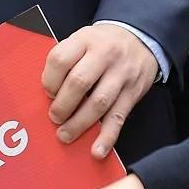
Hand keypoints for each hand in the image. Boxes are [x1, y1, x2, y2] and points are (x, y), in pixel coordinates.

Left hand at [43, 21, 159, 157]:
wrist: (140, 38)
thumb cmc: (103, 43)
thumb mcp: (82, 39)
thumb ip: (66, 59)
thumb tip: (49, 92)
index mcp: (84, 40)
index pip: (60, 59)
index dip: (50, 80)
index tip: (48, 93)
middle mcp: (104, 55)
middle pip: (79, 82)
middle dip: (63, 105)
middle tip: (54, 118)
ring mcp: (120, 75)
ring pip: (98, 103)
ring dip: (79, 123)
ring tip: (65, 135)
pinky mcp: (132, 93)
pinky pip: (118, 117)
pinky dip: (107, 136)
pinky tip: (97, 150)